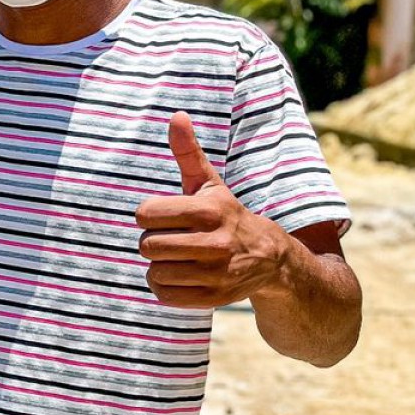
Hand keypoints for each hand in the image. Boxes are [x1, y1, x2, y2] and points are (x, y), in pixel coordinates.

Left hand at [135, 112, 290, 308]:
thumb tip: (176, 115)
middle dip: (153, 240)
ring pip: (154, 272)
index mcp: (209, 210)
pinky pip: (165, 295)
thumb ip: (188, 152)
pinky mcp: (213, 298)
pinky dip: (165, 286)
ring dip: (159, 265)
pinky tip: (180, 275)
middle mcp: (214, 243)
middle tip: (172, 238)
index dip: (149, 214)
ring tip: (178, 256)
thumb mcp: (210, 184)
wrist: (269, 258)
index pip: (145, 213)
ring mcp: (215, 273)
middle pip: (147, 245)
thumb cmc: (226, 215)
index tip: (164, 215)